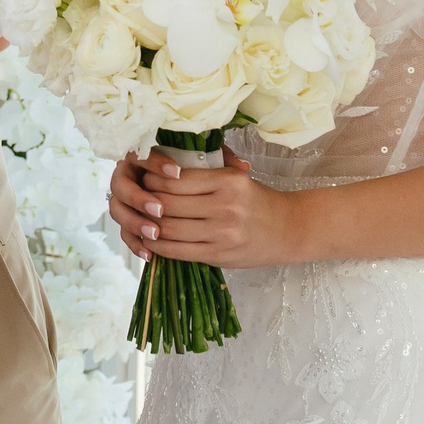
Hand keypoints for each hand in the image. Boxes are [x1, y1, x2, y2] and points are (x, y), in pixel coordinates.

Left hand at [107, 148, 301, 269]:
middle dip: (145, 201)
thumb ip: (205, 173)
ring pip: (169, 228)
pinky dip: (158, 246)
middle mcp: (225, 206)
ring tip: (139, 219)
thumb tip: (162, 169)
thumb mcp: (237, 177)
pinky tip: (151, 240)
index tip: (144, 177)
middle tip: (136, 198)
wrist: (287, 229)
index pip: (176, 178)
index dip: (152, 178)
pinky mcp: (218, 254)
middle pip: (168, 203)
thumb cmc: (256, 200)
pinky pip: (178, 251)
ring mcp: (221, 233)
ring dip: (147, 225)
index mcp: (227, 181)